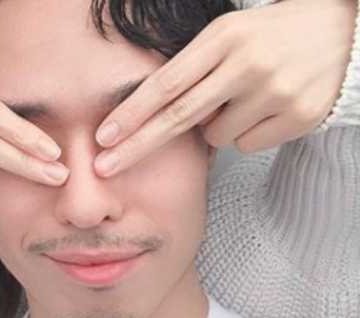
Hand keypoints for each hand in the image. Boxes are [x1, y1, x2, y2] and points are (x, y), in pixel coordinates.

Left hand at [93, 0, 356, 176]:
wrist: (341, 30)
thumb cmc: (267, 36)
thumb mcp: (225, 36)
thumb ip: (191, 71)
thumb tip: (150, 119)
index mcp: (224, 37)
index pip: (166, 83)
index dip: (131, 113)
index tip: (102, 137)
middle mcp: (248, 64)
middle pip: (179, 117)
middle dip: (137, 145)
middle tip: (103, 167)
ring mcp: (276, 91)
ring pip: (215, 137)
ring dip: (214, 127)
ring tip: (241, 98)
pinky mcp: (299, 116)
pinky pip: (246, 145)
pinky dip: (246, 134)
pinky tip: (265, 108)